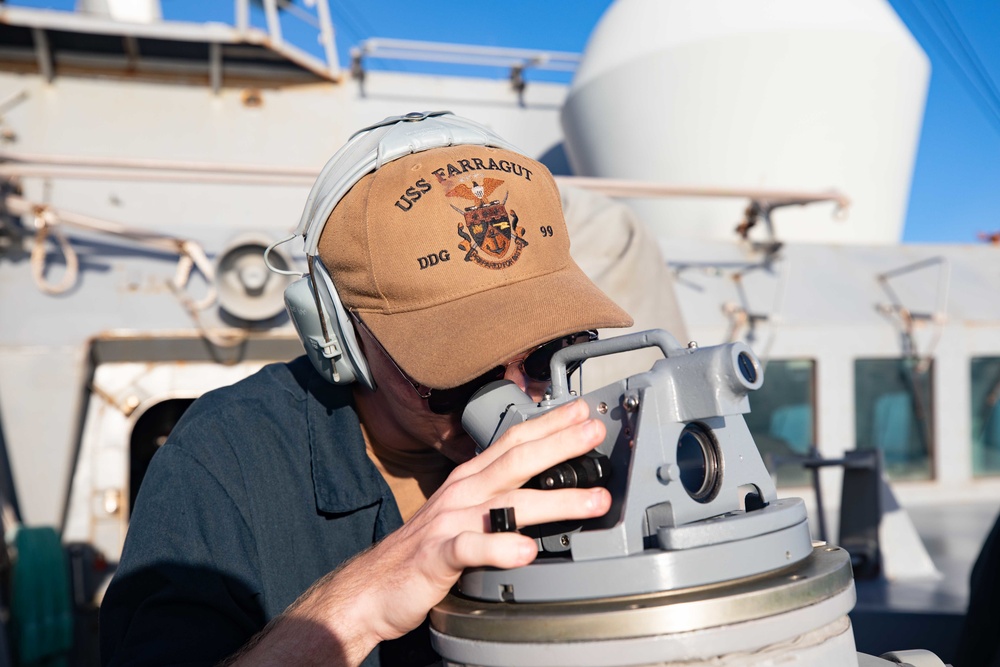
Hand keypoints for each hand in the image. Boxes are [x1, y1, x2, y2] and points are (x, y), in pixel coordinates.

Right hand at [253, 399, 609, 665]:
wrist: (372, 587)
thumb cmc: (424, 549)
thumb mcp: (464, 511)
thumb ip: (498, 496)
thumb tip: (545, 486)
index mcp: (469, 479)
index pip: (513, 441)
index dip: (549, 424)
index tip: (583, 413)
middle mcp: (462, 493)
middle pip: (516, 460)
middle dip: (560, 444)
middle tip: (595, 433)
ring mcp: (450, 522)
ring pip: (507, 502)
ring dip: (555, 500)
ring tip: (593, 500)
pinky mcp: (437, 556)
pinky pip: (471, 548)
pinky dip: (500, 548)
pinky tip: (526, 551)